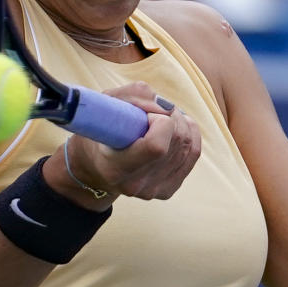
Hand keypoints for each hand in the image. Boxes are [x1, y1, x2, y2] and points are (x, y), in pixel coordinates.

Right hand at [46, 82, 200, 208]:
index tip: (145, 114)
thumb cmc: (98, 130)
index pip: (157, 146)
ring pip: (188, 146)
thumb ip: (135, 96)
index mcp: (115, 168)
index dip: (160, 121)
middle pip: (177, 141)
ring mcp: (153, 190)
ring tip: (161, 118)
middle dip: (171, 117)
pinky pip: (193, 154)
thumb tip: (166, 106)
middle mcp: (136, 185)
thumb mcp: (105, 104)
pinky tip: (177, 126)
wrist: (94, 166)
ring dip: (180, 123)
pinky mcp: (167, 189)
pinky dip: (190, 133)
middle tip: (152, 112)